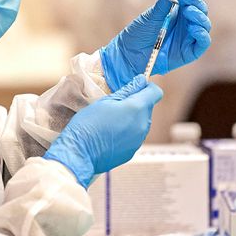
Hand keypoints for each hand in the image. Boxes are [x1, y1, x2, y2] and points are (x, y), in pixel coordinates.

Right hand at [44, 75, 162, 187]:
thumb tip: (141, 81)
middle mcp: (142, 125)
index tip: (135, 87)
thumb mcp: (105, 101)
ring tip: (110, 121)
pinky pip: (134, 135)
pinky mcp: (132, 151)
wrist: (80, 154)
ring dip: (131, 118)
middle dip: (135, 103)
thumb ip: (127, 90)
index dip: (146, 87)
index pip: (155, 92)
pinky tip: (110, 134)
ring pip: (141, 122)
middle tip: (115, 105)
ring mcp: (138, 140)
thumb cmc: (88, 125)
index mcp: (137, 109)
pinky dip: (126, 132)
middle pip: (147, 107)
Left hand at [100, 0, 210, 90]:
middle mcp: (188, 23)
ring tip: (188, 10)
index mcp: (180, 12)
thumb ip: (165, 0)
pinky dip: (201, 34)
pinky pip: (203, 42)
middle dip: (195, 1)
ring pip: (204, 24)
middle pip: (201, 9)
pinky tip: (194, 27)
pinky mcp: (190, 52)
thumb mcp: (153, 14)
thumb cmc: (140, 33)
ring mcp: (189, 37)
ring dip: (199, 15)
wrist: (130, 53)